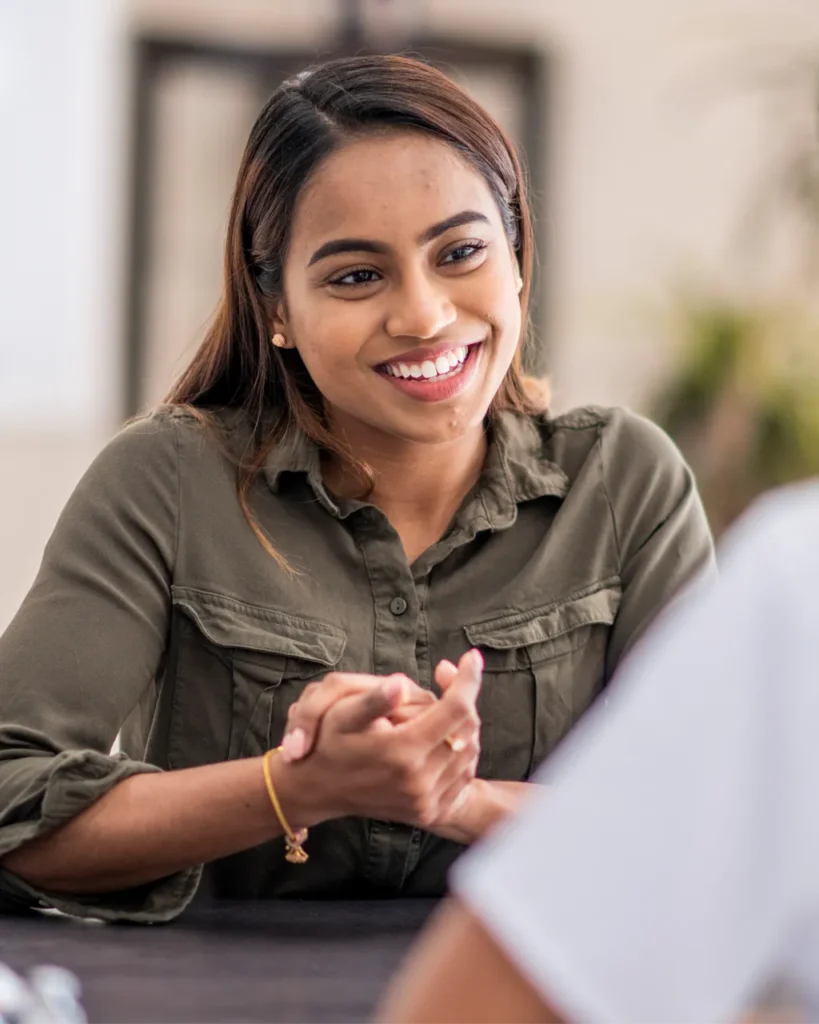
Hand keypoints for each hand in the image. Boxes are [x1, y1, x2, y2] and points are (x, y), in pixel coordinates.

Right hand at [276, 651, 482, 830]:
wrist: (317, 789)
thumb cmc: (328, 743)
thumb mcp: (340, 714)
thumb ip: (373, 700)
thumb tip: (400, 685)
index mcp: (402, 751)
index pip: (456, 709)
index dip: (467, 679)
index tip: (471, 657)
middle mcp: (419, 781)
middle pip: (467, 728)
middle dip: (464, 698)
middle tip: (447, 679)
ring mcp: (425, 800)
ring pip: (469, 751)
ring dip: (463, 724)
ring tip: (441, 707)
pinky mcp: (428, 812)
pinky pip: (463, 776)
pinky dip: (461, 751)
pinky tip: (441, 736)